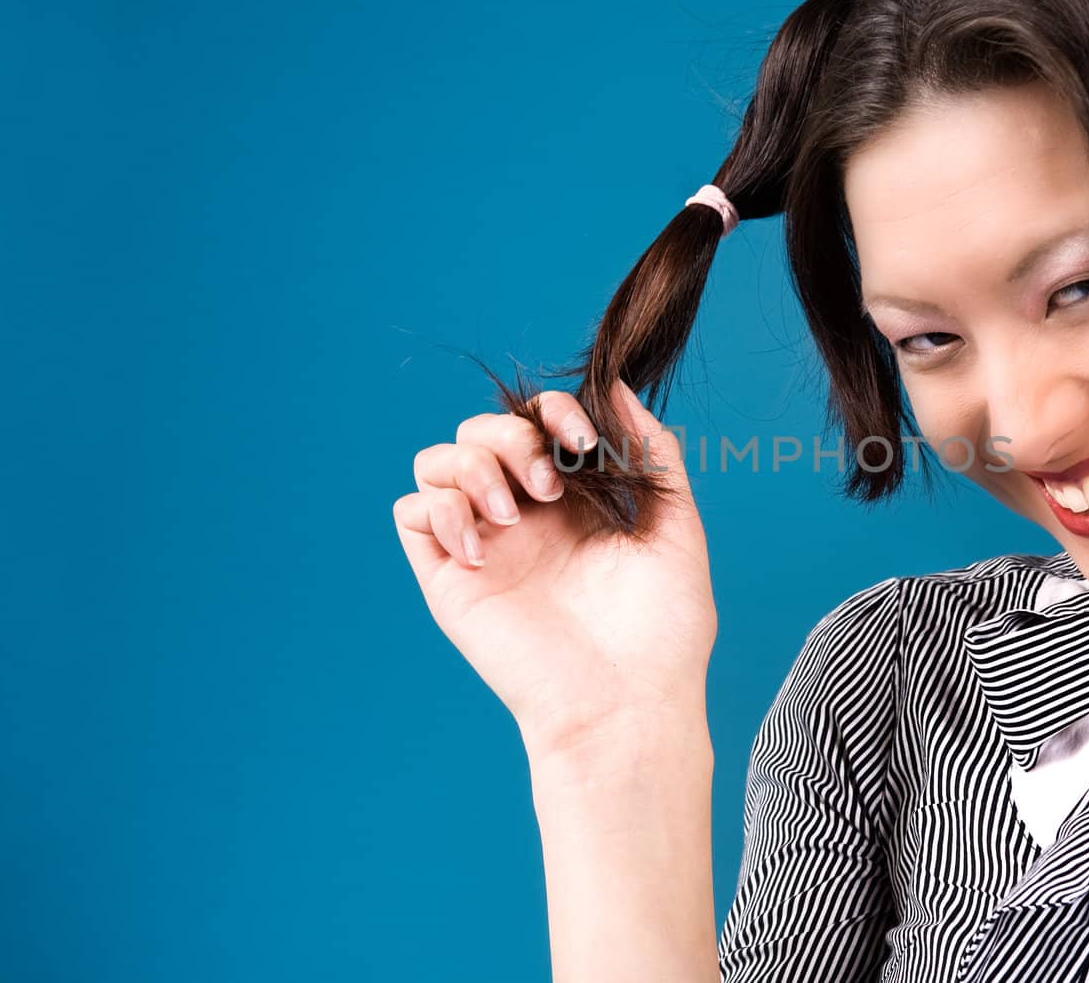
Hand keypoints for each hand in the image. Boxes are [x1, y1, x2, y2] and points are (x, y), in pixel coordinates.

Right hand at [392, 379, 716, 760]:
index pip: (536, 425)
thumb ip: (653, 451)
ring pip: (438, 460)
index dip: (550, 411)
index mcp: (574, 502)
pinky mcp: (449, 579)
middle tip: (550, 487)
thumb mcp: (676, 526)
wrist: (629, 703)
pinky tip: (485, 547)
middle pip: (481, 431)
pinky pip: (412, 512)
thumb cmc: (663, 630)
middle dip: (511, 438)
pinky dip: (440, 510)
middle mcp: (523, 518)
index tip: (581, 439)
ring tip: (514, 512)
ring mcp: (484, 545)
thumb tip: (618, 385)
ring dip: (472, 466)